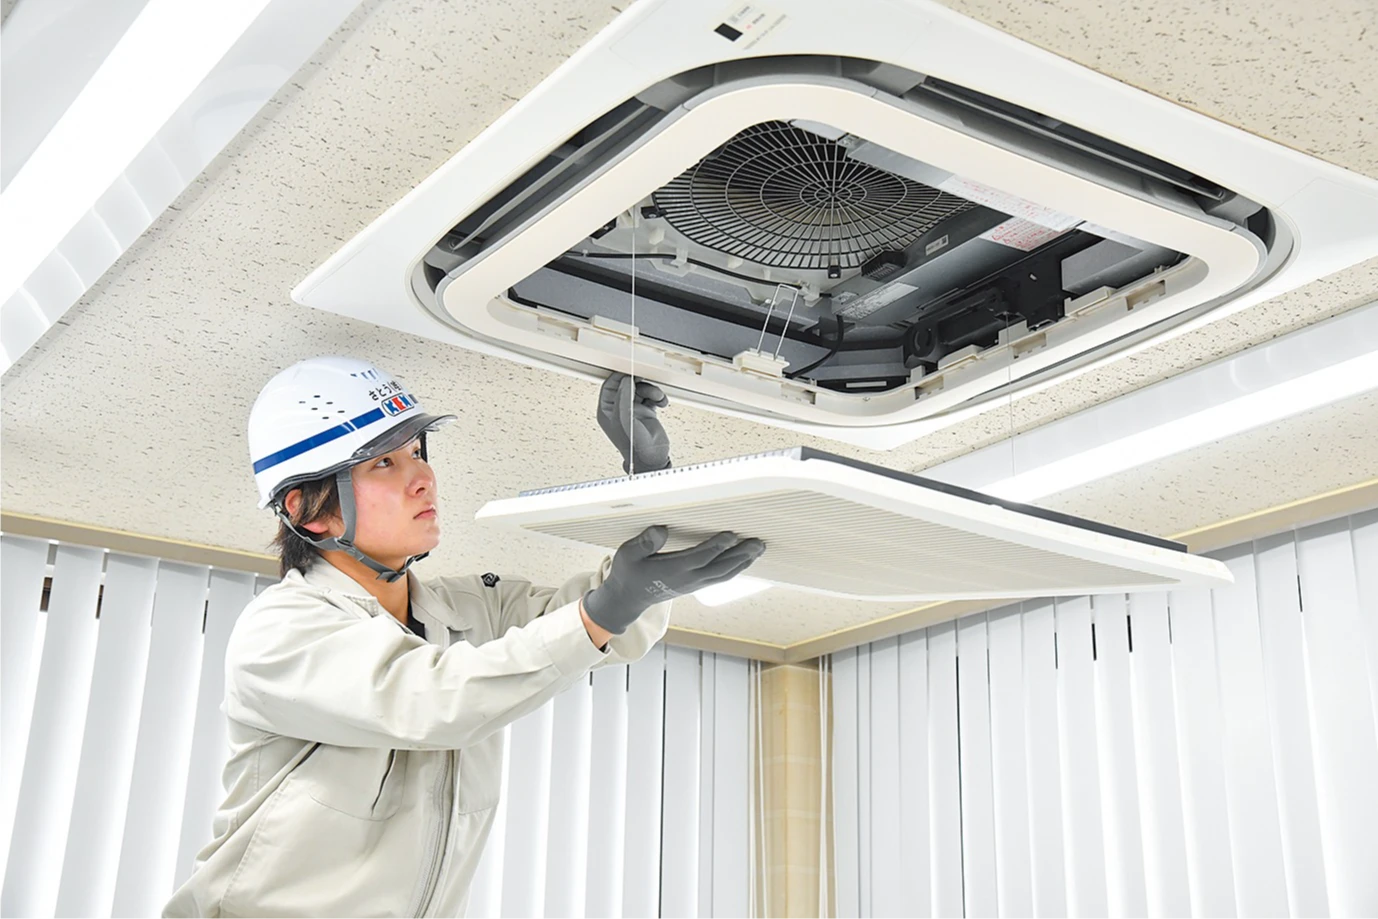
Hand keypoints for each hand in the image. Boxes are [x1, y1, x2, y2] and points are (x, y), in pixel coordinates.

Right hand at [582, 526, 765, 633]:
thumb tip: (661, 529)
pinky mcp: (697, 585)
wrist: (629, 599)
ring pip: (725, 573)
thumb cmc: (628, 573)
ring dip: (743, 561)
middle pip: (721, 567)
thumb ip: (644, 543)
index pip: (700, 557)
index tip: (732, 534)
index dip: (717, 546)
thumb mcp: (627, 554)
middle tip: (758, 542)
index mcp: (673, 570)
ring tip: (759, 548)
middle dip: (741, 554)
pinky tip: (745, 559)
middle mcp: (688, 578)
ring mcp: (695, 583)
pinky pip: (721, 577)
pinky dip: (736, 568)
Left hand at [597, 373, 670, 473]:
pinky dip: (658, 397)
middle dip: (637, 382)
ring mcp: (633, 411)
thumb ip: (624, 396)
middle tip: (644, 379)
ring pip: (641, 390)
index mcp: (607, 411)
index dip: (618, 377)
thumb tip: (626, 380)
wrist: (651, 458)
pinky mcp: (646, 413)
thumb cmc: (634, 446)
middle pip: (627, 385)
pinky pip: (652, 397)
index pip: (609, 386)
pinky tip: (662, 403)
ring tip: (657, 396)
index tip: (628, 371)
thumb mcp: (625, 417)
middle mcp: (619, 410)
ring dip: (651, 390)